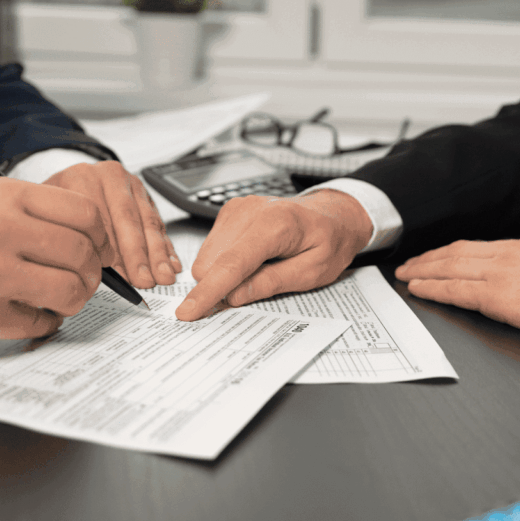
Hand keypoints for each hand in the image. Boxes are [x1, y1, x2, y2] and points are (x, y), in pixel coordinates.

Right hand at [0, 178, 115, 352]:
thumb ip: (36, 213)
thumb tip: (93, 234)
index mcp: (3, 197)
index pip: (85, 213)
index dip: (101, 236)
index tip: (99, 248)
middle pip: (82, 253)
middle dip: (91, 273)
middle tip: (83, 279)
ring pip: (70, 290)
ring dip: (74, 300)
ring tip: (59, 299)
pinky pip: (43, 321)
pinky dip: (45, 322)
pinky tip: (28, 312)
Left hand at [43, 161, 180, 287]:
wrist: (66, 185)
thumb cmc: (57, 207)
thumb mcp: (51, 217)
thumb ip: (66, 238)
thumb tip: (89, 271)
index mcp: (82, 178)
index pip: (100, 216)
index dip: (109, 249)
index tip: (118, 275)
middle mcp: (110, 177)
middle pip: (128, 219)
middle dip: (138, 255)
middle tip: (143, 279)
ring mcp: (131, 185)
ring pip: (148, 222)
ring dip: (157, 254)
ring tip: (162, 275)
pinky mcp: (146, 197)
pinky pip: (159, 224)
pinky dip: (166, 247)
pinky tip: (170, 263)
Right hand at [175, 190, 372, 320]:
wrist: (332, 216)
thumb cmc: (329, 241)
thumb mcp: (312, 272)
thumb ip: (272, 283)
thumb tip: (234, 296)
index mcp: (276, 224)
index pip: (232, 264)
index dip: (208, 291)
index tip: (187, 312)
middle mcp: (251, 211)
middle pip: (212, 262)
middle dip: (223, 285)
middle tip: (257, 285)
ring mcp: (238, 208)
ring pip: (207, 257)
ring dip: (225, 273)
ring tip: (261, 266)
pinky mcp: (230, 211)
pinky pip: (212, 248)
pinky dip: (226, 261)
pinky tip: (253, 258)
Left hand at [395, 233, 519, 341]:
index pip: (482, 248)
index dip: (456, 252)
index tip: (441, 256)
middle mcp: (509, 254)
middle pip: (458, 253)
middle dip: (431, 258)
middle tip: (411, 263)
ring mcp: (501, 273)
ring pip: (450, 267)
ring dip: (424, 270)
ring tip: (406, 274)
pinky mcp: (497, 296)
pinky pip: (455, 290)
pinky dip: (432, 288)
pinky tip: (418, 288)